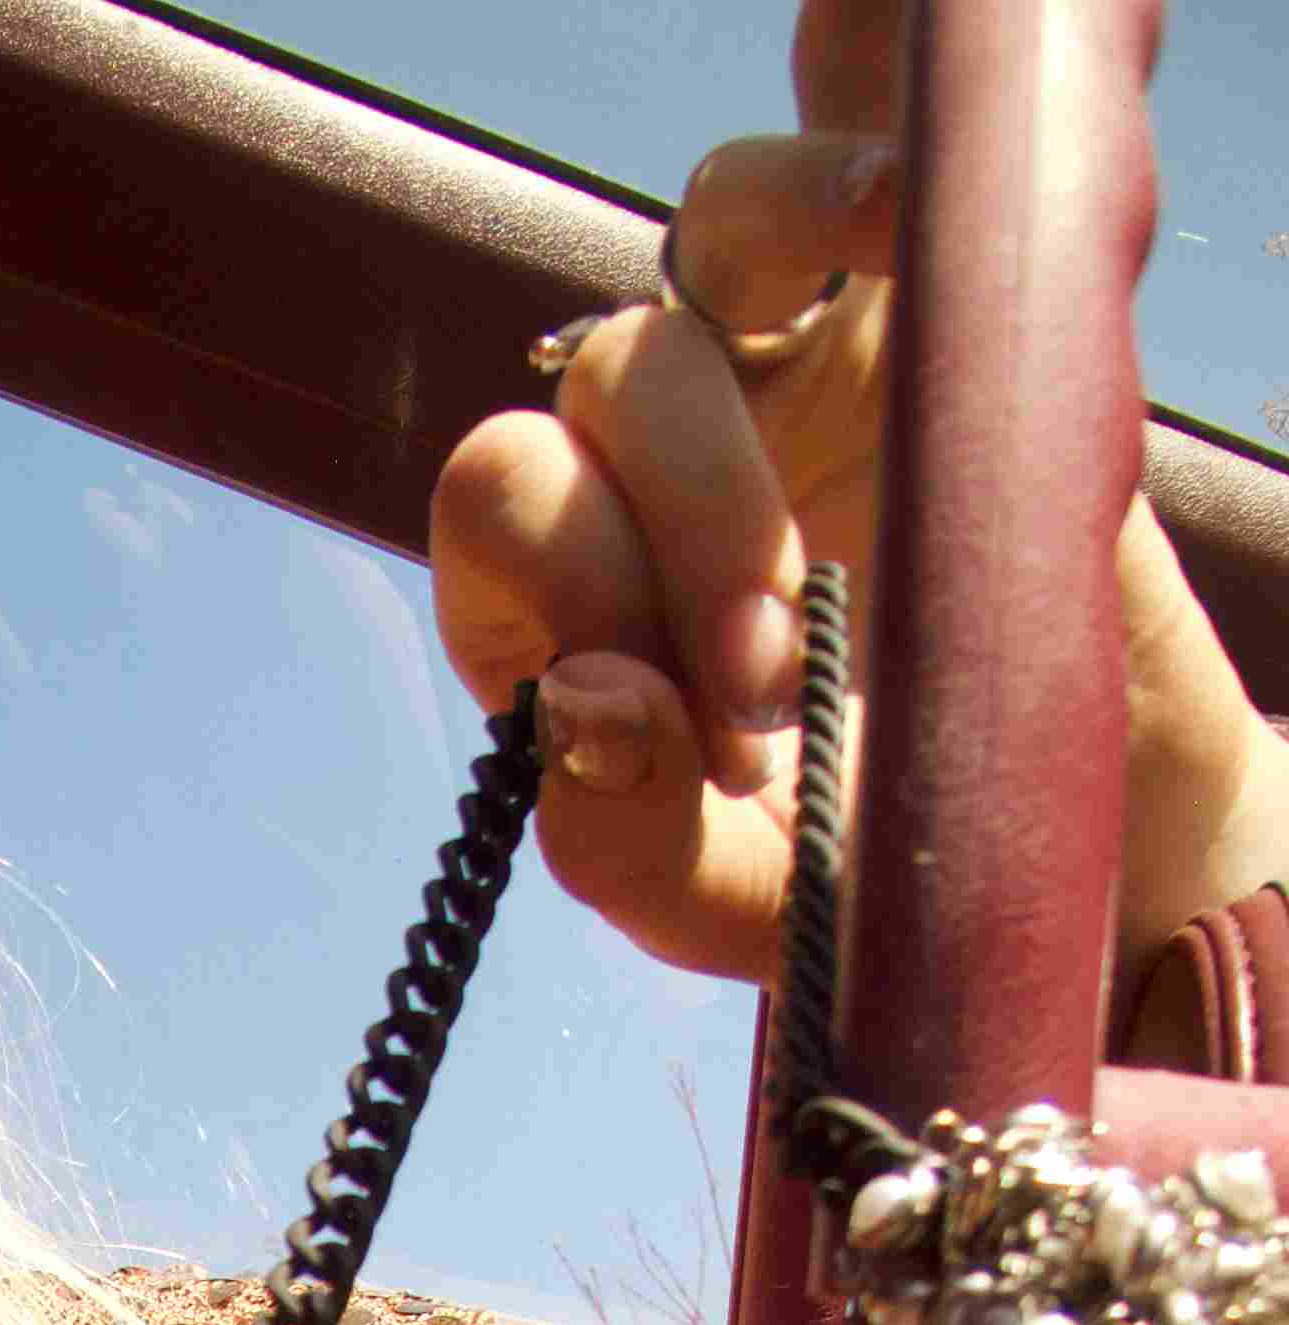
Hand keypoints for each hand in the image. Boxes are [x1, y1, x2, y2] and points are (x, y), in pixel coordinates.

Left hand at [427, 0, 1283, 1011]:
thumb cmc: (867, 866)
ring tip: (848, 535)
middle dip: (689, 528)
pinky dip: (849, 180)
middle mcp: (647, 457)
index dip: (582, 584)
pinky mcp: (906, 299)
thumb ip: (627, 837)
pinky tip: (894, 234)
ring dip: (776, 392)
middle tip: (778, 678)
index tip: (711, 719)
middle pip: (599, 385)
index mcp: (565, 592)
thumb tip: (584, 708)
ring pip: (706, 245)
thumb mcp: (741, 900)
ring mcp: (778, 356)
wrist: (1067, 824)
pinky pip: (841, 176)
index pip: (505, 507)